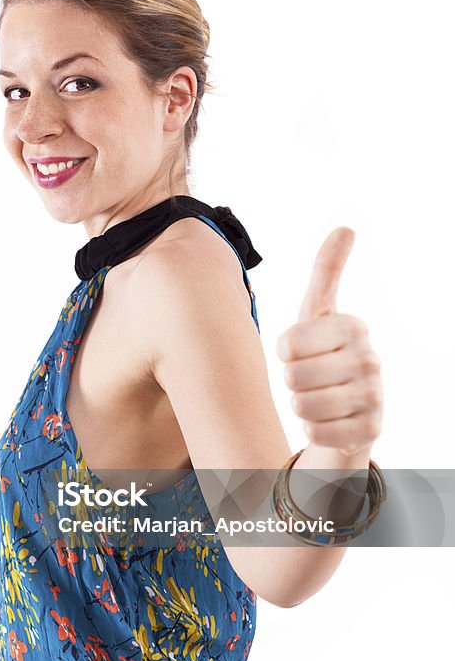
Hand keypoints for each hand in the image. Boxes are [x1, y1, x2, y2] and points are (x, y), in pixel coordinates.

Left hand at [276, 227, 382, 457]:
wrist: (349, 408)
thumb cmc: (324, 354)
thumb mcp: (319, 313)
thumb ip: (327, 272)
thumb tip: (346, 226)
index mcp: (353, 326)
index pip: (289, 343)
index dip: (285, 351)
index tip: (300, 350)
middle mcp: (370, 359)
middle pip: (293, 376)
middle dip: (292, 381)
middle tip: (309, 379)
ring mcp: (374, 396)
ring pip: (303, 407)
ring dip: (301, 406)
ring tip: (317, 398)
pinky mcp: (371, 430)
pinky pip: (317, 434)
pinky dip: (313, 431)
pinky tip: (329, 422)